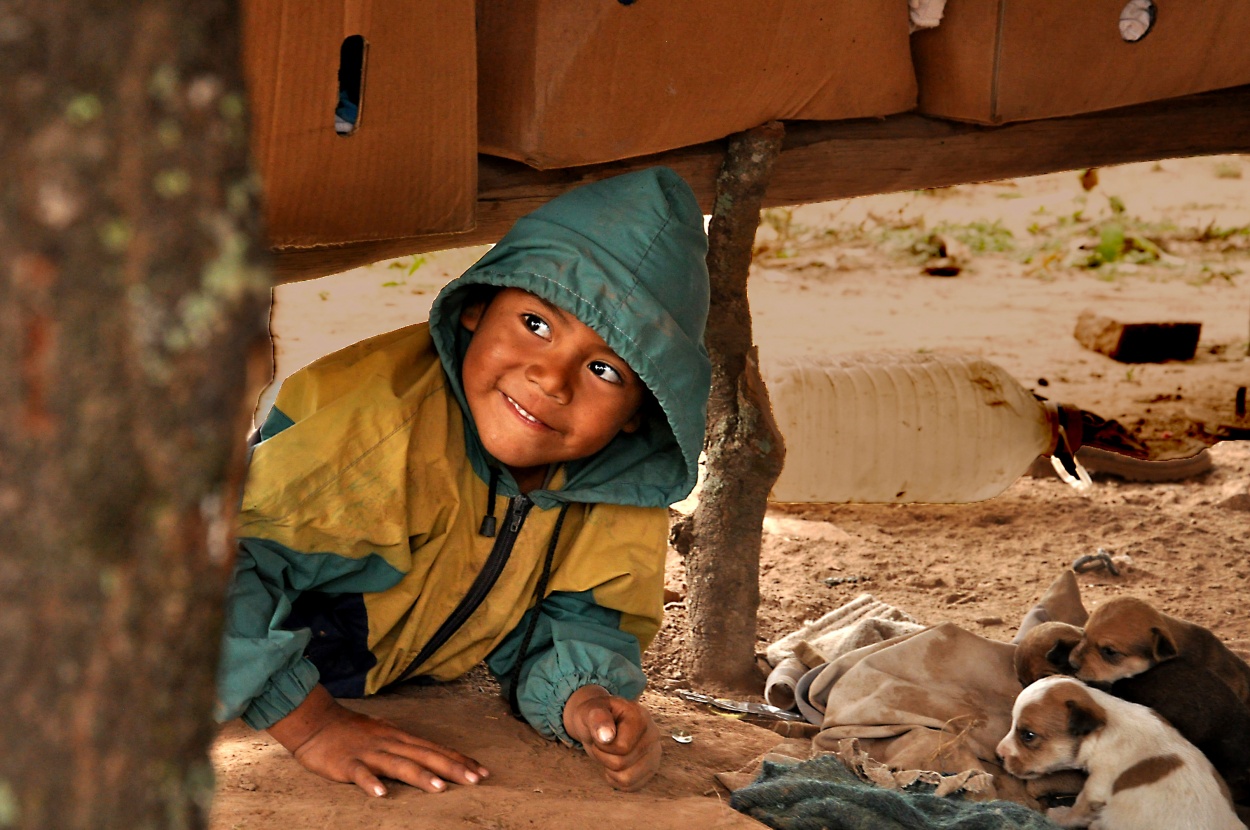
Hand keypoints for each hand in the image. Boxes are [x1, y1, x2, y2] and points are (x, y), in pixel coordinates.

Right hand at [267, 684, 488, 796]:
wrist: (317, 723)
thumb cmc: (353, 732)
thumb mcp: (385, 735)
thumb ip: (407, 748)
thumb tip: (433, 758)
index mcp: (400, 738)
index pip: (436, 749)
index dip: (460, 760)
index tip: (483, 771)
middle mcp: (390, 743)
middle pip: (425, 756)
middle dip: (452, 768)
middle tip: (475, 780)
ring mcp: (369, 753)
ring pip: (398, 764)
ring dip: (420, 776)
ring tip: (440, 788)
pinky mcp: (347, 764)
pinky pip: (360, 774)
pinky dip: (370, 783)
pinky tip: (381, 794)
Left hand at [562, 685, 661, 790]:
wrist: (600, 722)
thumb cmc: (595, 716)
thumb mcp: (590, 711)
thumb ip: (598, 719)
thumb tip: (607, 737)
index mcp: (641, 717)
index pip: (622, 747)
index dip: (602, 745)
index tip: (599, 733)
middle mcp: (653, 736)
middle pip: (621, 764)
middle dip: (603, 756)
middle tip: (602, 743)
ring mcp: (654, 754)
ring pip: (627, 779)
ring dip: (609, 769)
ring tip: (610, 753)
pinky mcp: (651, 770)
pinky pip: (630, 786)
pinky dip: (616, 778)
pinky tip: (615, 762)